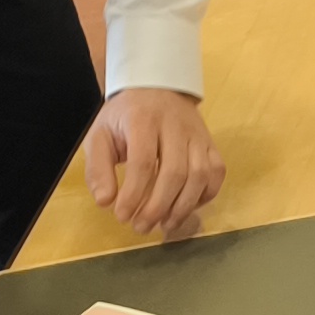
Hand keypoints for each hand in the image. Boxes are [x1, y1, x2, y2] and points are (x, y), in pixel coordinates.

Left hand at [82, 86, 223, 236]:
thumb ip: (98, 168)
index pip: (143, 162)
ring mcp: (198, 134)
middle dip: (158, 206)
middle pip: (175, 172)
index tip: (122, 216)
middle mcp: (175, 125)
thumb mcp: (100, 135)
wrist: (155, 87)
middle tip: (141, 227)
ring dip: (183, 206)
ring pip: (200, 174)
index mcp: (143, 120)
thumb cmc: (124, 117)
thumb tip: (105, 202)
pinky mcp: (211, 143)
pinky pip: (216, 172)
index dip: (134, 194)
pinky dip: (205, 195)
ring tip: (164, 225)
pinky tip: (186, 207)